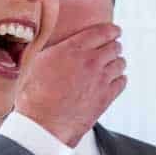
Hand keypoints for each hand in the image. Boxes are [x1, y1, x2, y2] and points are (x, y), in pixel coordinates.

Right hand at [14, 23, 127, 146]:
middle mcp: (91, 61)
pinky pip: (122, 82)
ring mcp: (101, 80)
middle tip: (112, 48)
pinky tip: (114, 81)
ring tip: (112, 65)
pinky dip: (119, 80)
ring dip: (117, 63)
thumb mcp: (38, 63)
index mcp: (73, 48)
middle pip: (114, 47)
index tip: (115, 31)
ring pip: (120, 64)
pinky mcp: (106, 98)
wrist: (42, 124)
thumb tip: (57, 43)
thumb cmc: (34, 95)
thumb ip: (54, 49)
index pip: (103, 31)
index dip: (112, 30)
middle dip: (114, 46)